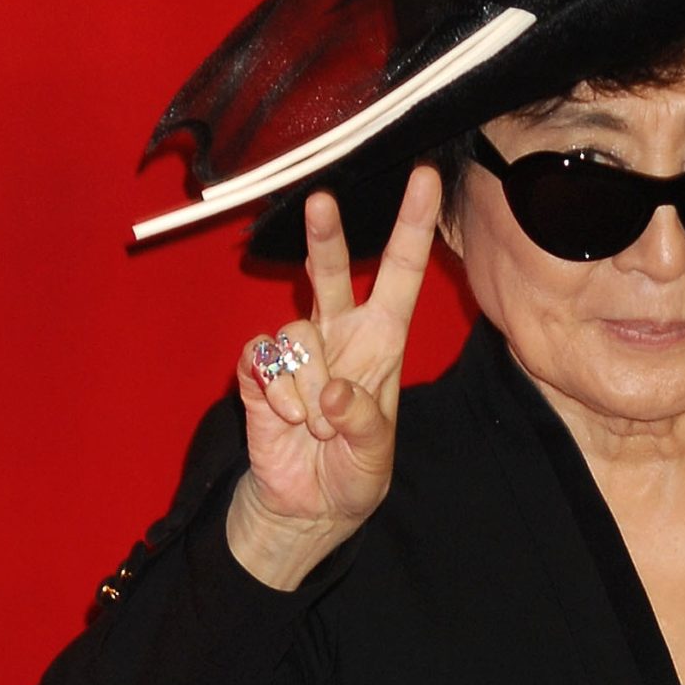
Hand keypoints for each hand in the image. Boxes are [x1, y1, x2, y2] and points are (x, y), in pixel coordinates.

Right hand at [225, 166, 441, 588]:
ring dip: (304, 384)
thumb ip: (362, 424)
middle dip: (325, 237)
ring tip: (313, 424)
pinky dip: (274, 391)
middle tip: (321, 202)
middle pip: (330, 271)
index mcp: (383, 343)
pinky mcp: (259, 370)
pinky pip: (260, 357)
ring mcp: (297, 351)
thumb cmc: (353, 475)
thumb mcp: (375, 458)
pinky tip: (285, 417)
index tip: (424, 177)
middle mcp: (340, 334)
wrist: (304, 507)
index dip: (412, 226)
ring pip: (295, 332)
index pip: (401, 274)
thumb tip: (331, 393)